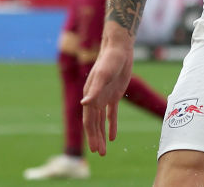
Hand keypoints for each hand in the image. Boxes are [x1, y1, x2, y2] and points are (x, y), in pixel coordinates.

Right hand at [81, 28, 133, 155]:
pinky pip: (111, 114)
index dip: (91, 134)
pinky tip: (113, 136)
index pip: (89, 120)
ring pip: (101, 121)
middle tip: (100, 154)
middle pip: (94, 123)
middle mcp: (94, 98)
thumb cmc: (110, 60)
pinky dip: (111, 125)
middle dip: (96, 139)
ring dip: (102, 135)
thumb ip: (94, 90)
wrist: (119, 49)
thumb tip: (84, 104)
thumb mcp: (104, 75)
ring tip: (104, 149)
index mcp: (90, 95)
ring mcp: (104, 97)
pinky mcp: (114, 95)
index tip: (94, 148)